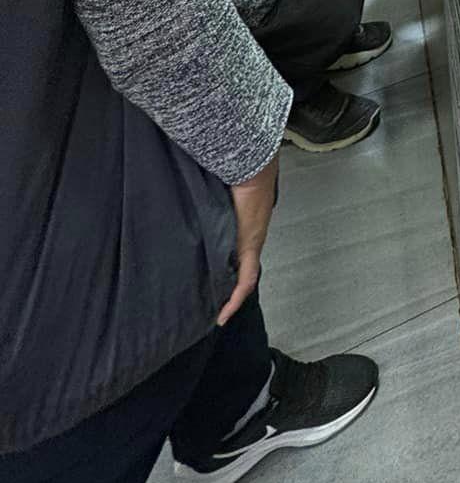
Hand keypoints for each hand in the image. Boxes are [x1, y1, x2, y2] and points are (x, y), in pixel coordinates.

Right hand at [218, 156, 277, 325]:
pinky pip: (245, 280)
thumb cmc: (235, 173)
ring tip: (214, 310)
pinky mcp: (250, 248)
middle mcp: (250, 237)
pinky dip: (235, 299)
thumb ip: (205, 203)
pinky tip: (224, 314)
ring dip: (229, 293)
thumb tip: (184, 198)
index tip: (211, 279)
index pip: (234, 252)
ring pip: (242, 275)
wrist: (252, 167)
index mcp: (243, 226)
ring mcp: (252, 243)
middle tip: (208, 302)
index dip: (225, 266)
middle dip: (225, 284)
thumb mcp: (216, 195)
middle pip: (238, 266)